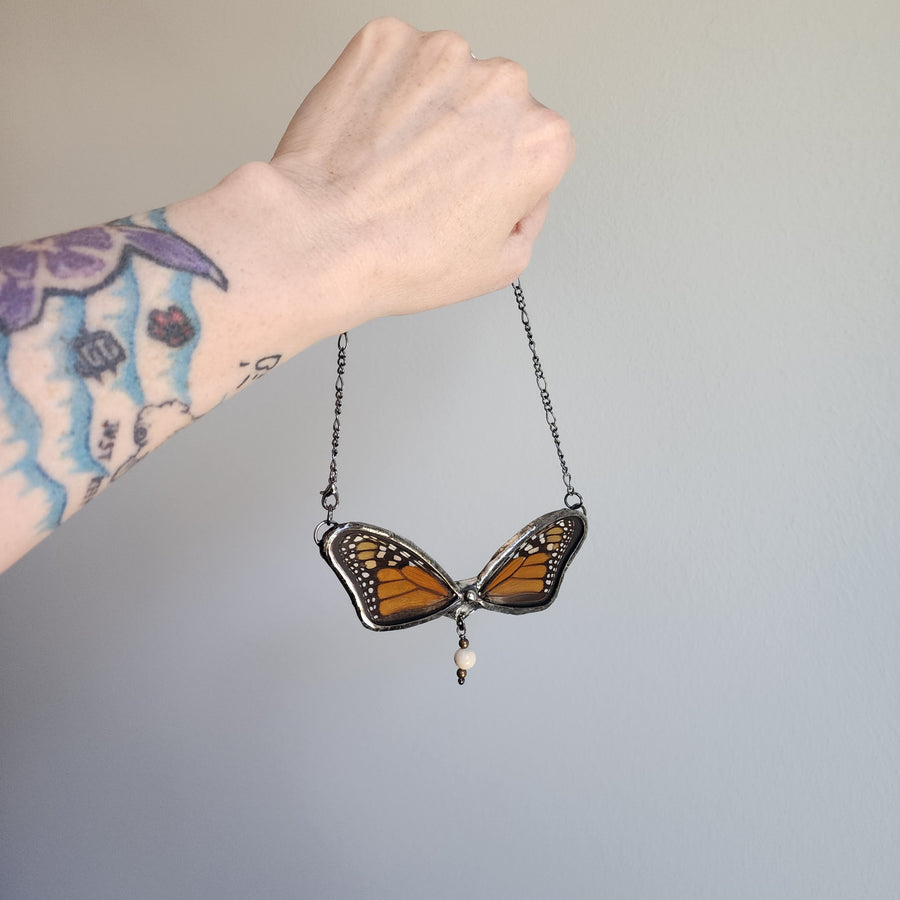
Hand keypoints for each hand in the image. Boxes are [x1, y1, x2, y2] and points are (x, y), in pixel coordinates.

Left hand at [269, 17, 574, 319]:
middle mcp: (501, 84)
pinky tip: (372, 137)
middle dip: (470, 135)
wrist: (323, 237)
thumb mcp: (501, 266)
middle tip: (430, 181)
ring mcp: (441, 54)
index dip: (507, 174)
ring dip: (427, 110)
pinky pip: (395, 63)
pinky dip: (384, 91)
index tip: (477, 190)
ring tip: (394, 162)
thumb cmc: (400, 256)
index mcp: (539, 138)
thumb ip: (529, 218)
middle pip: (494, 103)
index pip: (539, 143)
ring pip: (444, 78)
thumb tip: (519, 197)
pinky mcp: (386, 41)